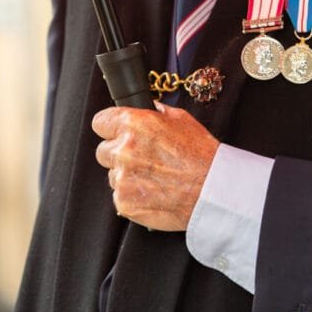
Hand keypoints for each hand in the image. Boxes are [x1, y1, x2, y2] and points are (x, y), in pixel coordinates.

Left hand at [92, 102, 219, 230]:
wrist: (211, 191)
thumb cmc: (200, 155)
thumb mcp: (181, 119)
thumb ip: (157, 113)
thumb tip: (147, 109)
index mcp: (133, 124)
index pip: (100, 121)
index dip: (109, 127)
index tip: (115, 132)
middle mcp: (123, 150)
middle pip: (103, 151)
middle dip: (118, 153)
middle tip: (142, 158)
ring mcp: (122, 178)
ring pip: (113, 175)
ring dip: (127, 176)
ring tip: (154, 177)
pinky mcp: (124, 202)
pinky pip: (120, 196)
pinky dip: (133, 196)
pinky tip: (154, 192)